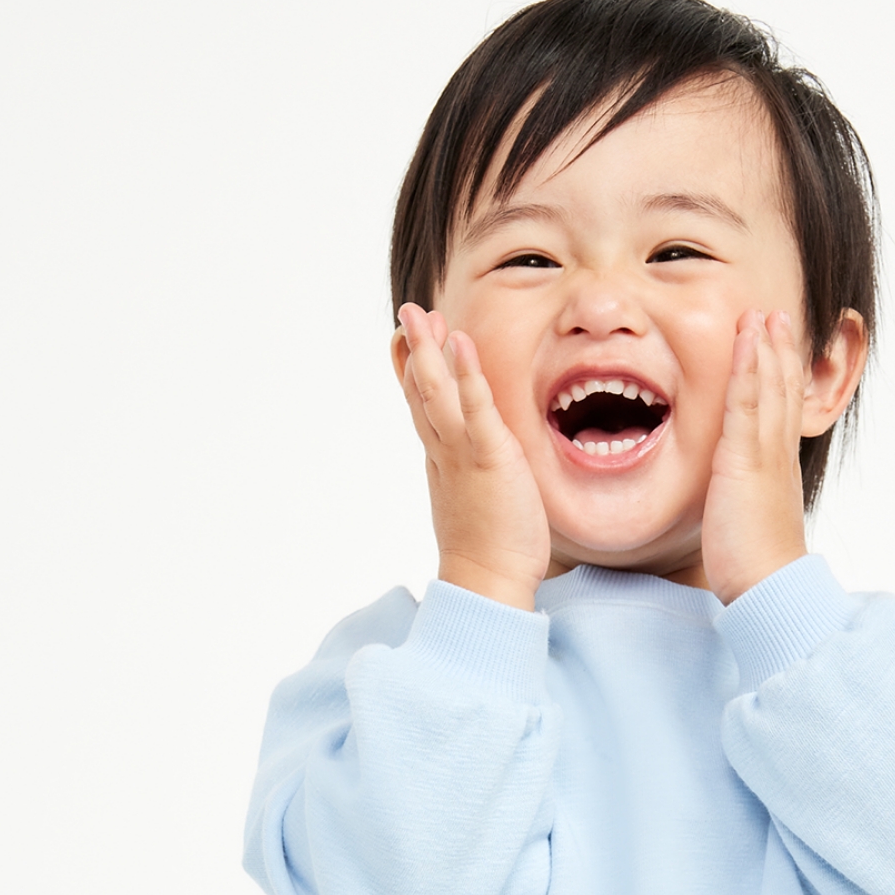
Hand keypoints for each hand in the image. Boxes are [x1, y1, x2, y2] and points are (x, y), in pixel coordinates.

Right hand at [395, 303, 550, 611]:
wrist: (488, 581)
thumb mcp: (476, 503)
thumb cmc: (491, 551)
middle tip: (406, 312)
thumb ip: (474, 479)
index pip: (422, 409)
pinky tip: (460, 343)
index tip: (402, 343)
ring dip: (428, 350)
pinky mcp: (489, 457)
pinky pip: (475, 408)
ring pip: (437, 392)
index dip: (411, 374)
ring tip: (420, 314)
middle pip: (421, 392)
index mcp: (443, 462)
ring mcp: (462, 453)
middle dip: (413, 350)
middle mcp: (444, 453)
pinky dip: (467, 374)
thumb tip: (479, 470)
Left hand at [701, 309, 809, 604]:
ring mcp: (765, 454)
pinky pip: (747, 402)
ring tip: (763, 314)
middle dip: (780, 352)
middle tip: (776, 316)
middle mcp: (777, 456)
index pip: (782, 413)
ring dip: (766, 347)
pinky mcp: (746, 460)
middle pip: (783, 391)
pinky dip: (748, 367)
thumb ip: (743, 504)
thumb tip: (733, 504)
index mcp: (778, 470)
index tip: (777, 348)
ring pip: (769, 388)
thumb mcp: (750, 526)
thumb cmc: (757, 570)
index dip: (782, 377)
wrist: (769, 588)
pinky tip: (747, 340)